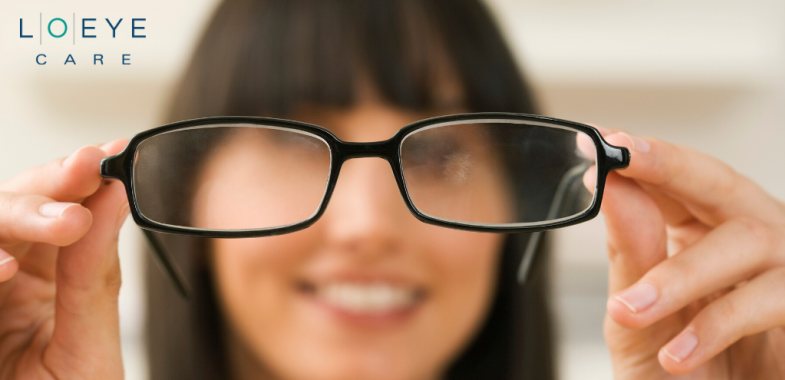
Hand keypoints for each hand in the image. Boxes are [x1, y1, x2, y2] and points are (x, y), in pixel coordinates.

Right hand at [0, 140, 128, 379]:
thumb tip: (118, 198)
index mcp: (48, 280)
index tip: (110, 153)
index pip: (60, 213)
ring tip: (64, 221)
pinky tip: (3, 273)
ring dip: (17, 216)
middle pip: (13, 208)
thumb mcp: (86, 351)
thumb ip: (95, 278)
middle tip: (86, 170)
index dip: (78, 179)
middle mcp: (7, 278)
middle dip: (49, 186)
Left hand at [584, 129, 784, 378]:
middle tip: (623, 158)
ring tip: (631, 310)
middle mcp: (747, 239)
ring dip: (681, 275)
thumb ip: (630, 254)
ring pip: (745, 241)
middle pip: (720, 186)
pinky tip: (677, 352)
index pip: (674, 180)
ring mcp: (780, 271)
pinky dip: (717, 325)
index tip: (603, 139)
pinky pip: (770, 299)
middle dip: (671, 168)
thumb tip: (612, 188)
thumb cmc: (673, 371)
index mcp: (701, 231)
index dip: (642, 158)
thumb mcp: (635, 314)